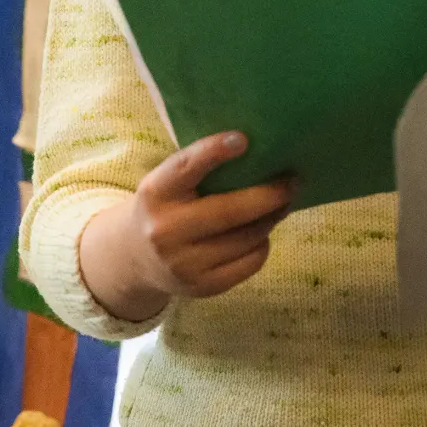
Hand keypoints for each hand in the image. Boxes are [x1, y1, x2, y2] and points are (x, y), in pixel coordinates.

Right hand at [77, 131, 295, 322]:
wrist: (134, 258)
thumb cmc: (164, 208)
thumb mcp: (167, 184)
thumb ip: (199, 171)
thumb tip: (259, 157)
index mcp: (155, 193)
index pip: (184, 168)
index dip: (213, 152)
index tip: (243, 140)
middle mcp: (165, 230)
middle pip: (229, 211)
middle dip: (269, 195)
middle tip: (292, 182)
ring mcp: (183, 263)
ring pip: (246, 238)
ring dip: (270, 218)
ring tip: (281, 205)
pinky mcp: (202, 287)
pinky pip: (250, 262)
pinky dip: (262, 244)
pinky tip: (260, 233)